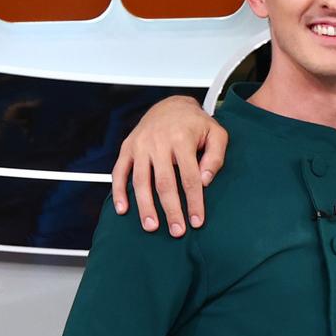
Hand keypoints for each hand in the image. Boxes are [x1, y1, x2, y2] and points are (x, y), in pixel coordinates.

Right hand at [110, 95, 227, 236]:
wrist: (171, 105)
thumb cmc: (196, 124)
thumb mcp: (216, 133)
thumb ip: (216, 157)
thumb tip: (205, 181)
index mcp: (182, 139)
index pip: (190, 177)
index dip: (194, 202)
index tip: (197, 222)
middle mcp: (158, 142)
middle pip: (164, 182)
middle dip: (170, 209)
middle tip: (176, 231)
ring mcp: (140, 145)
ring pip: (140, 180)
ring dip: (145, 206)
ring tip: (151, 227)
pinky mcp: (127, 147)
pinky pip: (119, 171)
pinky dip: (118, 191)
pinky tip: (122, 210)